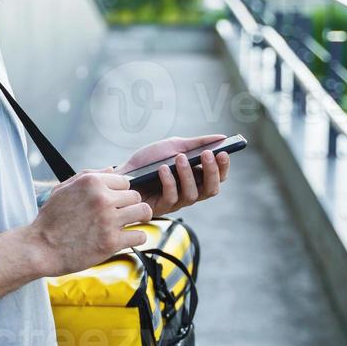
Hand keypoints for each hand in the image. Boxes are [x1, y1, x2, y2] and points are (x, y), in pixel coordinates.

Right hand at [29, 168, 152, 275]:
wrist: (41, 248)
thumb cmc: (50, 219)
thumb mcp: (64, 189)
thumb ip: (89, 175)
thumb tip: (112, 169)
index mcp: (91, 182)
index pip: (125, 181)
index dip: (121, 192)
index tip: (115, 202)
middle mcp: (102, 198)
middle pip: (136, 196)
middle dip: (130, 205)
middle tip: (121, 214)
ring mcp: (108, 220)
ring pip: (143, 212)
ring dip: (139, 219)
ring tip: (129, 224)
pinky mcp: (111, 242)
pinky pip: (140, 235)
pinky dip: (137, 238)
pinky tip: (126, 239)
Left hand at [115, 134, 229, 215]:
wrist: (123, 172)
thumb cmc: (149, 160)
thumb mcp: (173, 145)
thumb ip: (197, 143)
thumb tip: (222, 137)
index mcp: (196, 178)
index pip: (218, 178)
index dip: (223, 167)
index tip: (223, 152)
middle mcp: (190, 192)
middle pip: (211, 190)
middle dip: (211, 172)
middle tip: (207, 155)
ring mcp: (176, 201)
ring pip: (192, 195)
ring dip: (187, 174)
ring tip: (179, 158)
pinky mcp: (161, 208)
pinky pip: (171, 198)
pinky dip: (169, 182)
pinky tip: (163, 169)